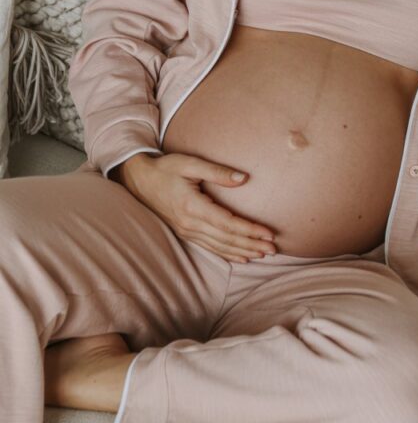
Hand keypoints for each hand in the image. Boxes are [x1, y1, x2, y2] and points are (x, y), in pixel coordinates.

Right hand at [121, 152, 277, 262]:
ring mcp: (186, 231)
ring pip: (219, 247)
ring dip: (242, 251)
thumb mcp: (190, 163)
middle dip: (251, 244)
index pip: (228, 223)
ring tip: (262, 254)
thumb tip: (243, 179)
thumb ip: (217, 172)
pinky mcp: (184, 232)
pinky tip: (241, 258)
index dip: (250, 230)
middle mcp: (190, 223)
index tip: (268, 233)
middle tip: (273, 249)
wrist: (138, 180)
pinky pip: (209, 247)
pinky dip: (227, 254)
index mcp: (193, 207)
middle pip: (227, 239)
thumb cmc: (165, 168)